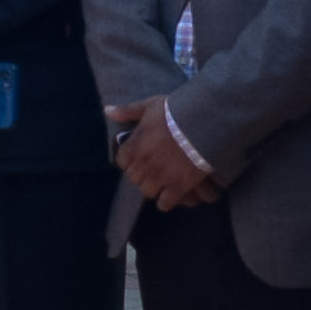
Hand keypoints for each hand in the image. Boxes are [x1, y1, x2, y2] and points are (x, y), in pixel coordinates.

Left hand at [107, 100, 221, 212]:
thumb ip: (127, 111)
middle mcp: (143, 164)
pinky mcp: (177, 187)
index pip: (122, 161)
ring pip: (147, 191)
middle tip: (152, 170)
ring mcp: (160, 178)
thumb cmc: (175, 113)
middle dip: (141, 175)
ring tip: (162, 182)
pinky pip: (165, 203)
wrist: (202, 126)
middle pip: (134, 178)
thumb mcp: (149, 106)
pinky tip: (172, 195)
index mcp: (134, 146)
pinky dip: (166, 201)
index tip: (138, 158)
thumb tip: (107, 110)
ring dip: (153, 188)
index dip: (130, 160)